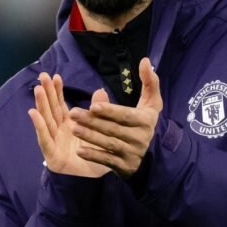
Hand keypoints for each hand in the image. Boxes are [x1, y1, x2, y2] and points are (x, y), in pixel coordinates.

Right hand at [28, 73, 110, 177]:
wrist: (95, 178)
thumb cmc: (95, 153)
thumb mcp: (100, 129)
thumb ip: (98, 111)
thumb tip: (101, 90)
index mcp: (70, 124)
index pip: (61, 104)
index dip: (57, 90)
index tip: (55, 75)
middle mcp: (59, 131)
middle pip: (51, 109)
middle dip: (47, 92)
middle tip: (42, 75)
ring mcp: (54, 142)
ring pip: (46, 120)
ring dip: (41, 104)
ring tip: (38, 89)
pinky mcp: (52, 154)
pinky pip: (44, 138)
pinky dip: (39, 125)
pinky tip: (33, 113)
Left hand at [69, 57, 162, 178]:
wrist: (152, 153)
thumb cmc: (145, 121)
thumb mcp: (151, 102)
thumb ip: (149, 81)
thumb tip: (145, 61)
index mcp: (145, 120)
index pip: (126, 115)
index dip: (110, 111)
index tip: (93, 106)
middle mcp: (140, 137)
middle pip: (113, 129)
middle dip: (92, 122)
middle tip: (73, 113)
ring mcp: (132, 153)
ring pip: (109, 144)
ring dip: (90, 136)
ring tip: (73, 128)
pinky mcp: (124, 166)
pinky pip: (107, 160)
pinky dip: (94, 155)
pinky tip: (80, 150)